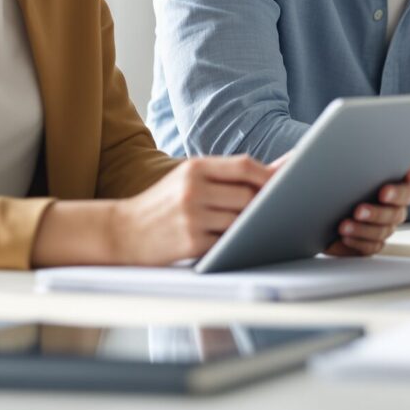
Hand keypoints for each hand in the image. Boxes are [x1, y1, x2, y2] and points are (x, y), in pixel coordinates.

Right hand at [108, 155, 271, 264]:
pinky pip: (228, 242)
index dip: (269, 175)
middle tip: (277, 209)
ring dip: (253, 224)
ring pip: (241, 220)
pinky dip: (238, 242)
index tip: (286, 182)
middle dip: (266, 203)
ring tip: (259, 225)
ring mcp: (191, 217)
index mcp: (194, 168)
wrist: (123, 232)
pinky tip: (239, 241)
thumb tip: (277, 168)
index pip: (244, 166)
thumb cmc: (164, 204)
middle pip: (249, 195)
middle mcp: (193, 190)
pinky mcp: (191, 244)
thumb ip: (227, 175)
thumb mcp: (189, 179)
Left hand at [324, 157, 409, 255]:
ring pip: (384, 229)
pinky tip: (345, 235)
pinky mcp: (371, 242)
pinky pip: (371, 246)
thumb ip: (362, 152)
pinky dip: (358, 241)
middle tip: (360, 208)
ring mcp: (384, 224)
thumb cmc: (334, 181)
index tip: (408, 172)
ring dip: (364, 227)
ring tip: (345, 224)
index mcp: (394, 178)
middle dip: (379, 210)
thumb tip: (364, 134)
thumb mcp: (346, 161)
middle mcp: (394, 202)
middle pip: (398, 209)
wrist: (315, 208)